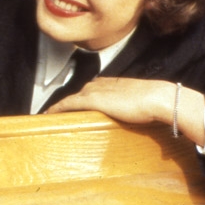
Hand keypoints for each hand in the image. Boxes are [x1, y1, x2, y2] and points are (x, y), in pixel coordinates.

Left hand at [46, 77, 204, 146]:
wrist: (157, 98)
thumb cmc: (156, 103)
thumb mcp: (145, 105)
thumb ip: (140, 110)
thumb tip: (147, 121)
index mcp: (114, 83)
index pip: (93, 89)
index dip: (84, 98)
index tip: (77, 105)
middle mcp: (102, 84)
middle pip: (80, 93)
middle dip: (70, 102)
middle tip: (59, 113)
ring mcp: (95, 90)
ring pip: (71, 98)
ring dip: (60, 106)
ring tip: (50, 115)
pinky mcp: (91, 99)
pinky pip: (67, 104)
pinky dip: (56, 108)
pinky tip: (48, 114)